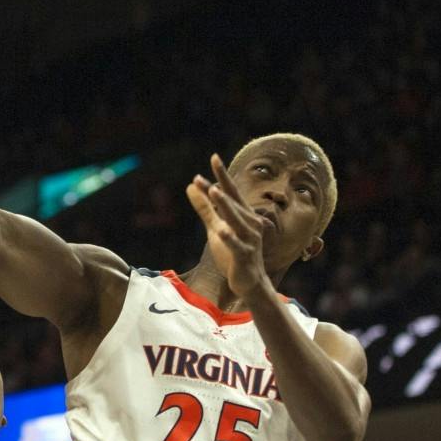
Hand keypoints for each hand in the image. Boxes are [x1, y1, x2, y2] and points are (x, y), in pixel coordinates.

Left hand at [185, 152, 272, 299]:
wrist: (249, 283)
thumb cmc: (234, 253)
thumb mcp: (216, 228)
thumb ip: (205, 208)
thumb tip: (190, 185)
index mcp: (243, 215)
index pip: (231, 191)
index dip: (222, 175)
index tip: (213, 157)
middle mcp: (250, 223)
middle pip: (232, 203)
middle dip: (218, 188)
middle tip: (203, 175)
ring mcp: (249, 240)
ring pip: (236, 220)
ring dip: (225, 206)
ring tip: (214, 191)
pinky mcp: (246, 256)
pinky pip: (237, 245)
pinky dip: (229, 237)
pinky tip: (221, 229)